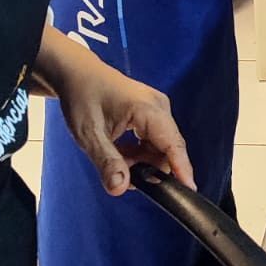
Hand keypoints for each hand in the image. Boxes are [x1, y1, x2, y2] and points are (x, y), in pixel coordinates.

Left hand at [55, 56, 194, 195]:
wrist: (77, 74)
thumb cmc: (82, 98)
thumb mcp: (89, 134)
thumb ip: (106, 162)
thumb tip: (120, 189)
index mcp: (148, 109)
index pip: (173, 144)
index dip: (182, 170)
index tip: (188, 191)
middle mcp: (159, 108)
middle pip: (168, 149)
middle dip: (149, 168)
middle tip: (122, 174)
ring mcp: (157, 109)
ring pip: (160, 147)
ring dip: (141, 161)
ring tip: (116, 158)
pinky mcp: (152, 113)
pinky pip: (154, 141)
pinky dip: (139, 152)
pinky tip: (120, 151)